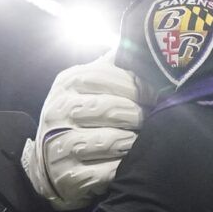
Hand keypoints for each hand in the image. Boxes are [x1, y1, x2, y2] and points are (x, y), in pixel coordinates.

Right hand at [22, 55, 146, 209]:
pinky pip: (108, 172)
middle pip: (111, 109)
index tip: (160, 95)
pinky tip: (130, 165)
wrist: (53, 163)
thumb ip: (117, 63)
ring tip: (142, 142)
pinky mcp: (68, 176)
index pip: (105, 76)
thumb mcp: (94, 84)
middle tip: (154, 121)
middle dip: (139, 116)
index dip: (138, 86)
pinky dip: (124, 168)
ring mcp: (59, 145)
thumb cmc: (86, 117)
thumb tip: (145, 35)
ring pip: (112, 141)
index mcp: (69, 82)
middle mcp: (59, 111)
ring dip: (134, 143)